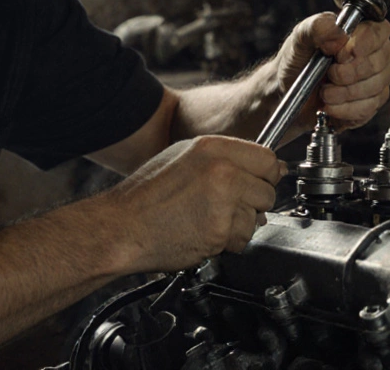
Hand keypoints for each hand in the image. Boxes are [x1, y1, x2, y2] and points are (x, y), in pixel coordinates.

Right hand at [102, 135, 283, 271]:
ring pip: (258, 218)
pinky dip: (229, 242)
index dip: (265, 175)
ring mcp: (223, 202)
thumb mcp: (184, 157)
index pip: (268, 158)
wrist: (121, 227)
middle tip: (228, 206)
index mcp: (213, 148)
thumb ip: (224, 159)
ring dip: (240, 225)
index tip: (259, 182)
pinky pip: (242, 239)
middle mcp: (222, 171)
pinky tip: (205, 233)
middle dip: (253, 203)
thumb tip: (263, 166)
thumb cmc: (146, 196)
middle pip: (268, 190)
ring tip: (210, 220)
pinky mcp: (220, 231)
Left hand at [275, 12, 389, 130]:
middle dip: (348, 73)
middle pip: (378, 62)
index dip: (361, 45)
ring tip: (324, 91)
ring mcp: (378, 78)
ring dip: (344, 93)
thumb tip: (339, 30)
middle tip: (328, 74)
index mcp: (362, 29)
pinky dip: (345, 109)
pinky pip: (369, 107)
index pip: (379, 31)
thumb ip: (317, 27)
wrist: (290, 91)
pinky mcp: (374, 102)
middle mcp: (376, 52)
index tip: (339, 55)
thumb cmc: (298, 60)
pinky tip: (330, 105)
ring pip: (375, 87)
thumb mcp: (300, 38)